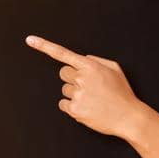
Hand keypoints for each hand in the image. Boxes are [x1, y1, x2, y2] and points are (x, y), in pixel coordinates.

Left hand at [25, 34, 146, 138]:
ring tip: (92, 100)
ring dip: (74, 94)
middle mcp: (82, 79)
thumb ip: (97, 60)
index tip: (30, 40)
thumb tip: (82, 59)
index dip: (44, 46)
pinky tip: (87, 108)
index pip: (63, 54)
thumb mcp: (115, 70)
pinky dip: (72, 107)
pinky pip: (63, 104)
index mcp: (91, 67)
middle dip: (72, 78)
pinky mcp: (74, 110)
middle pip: (63, 73)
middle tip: (88, 87)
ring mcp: (77, 95)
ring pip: (64, 90)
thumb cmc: (123, 93)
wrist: (128, 117)